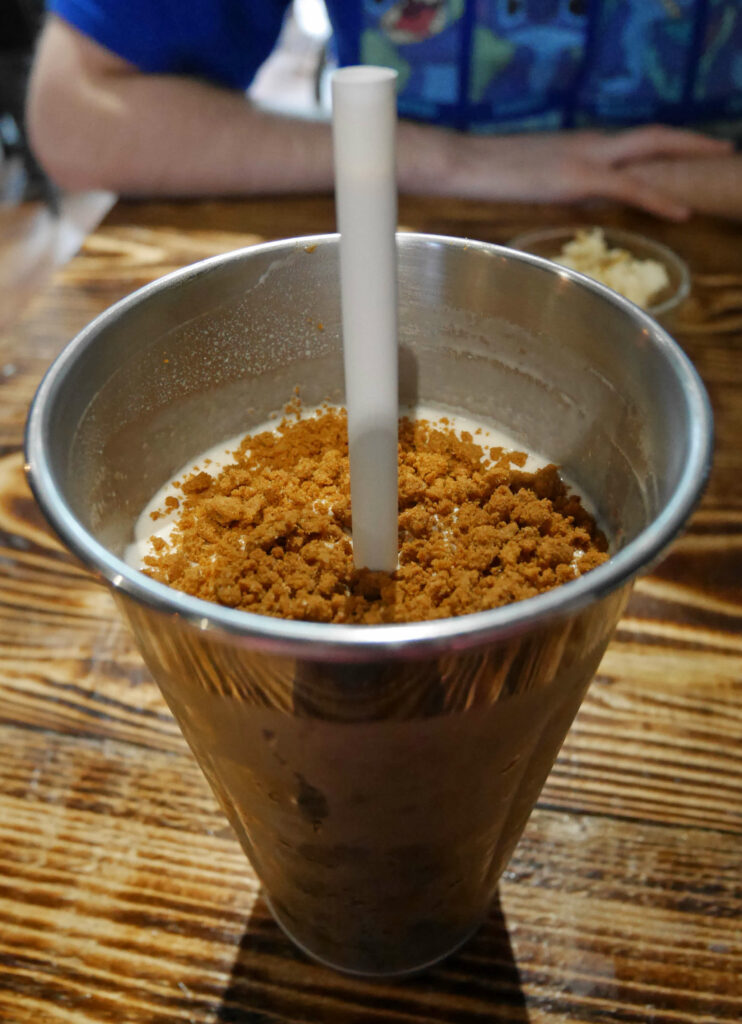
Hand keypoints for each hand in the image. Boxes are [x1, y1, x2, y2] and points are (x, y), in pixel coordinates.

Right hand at [406, 123, 733, 219]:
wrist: (461, 163)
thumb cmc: (485, 177)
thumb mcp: (531, 181)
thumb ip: (560, 187)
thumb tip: (578, 203)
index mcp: (577, 145)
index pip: (630, 142)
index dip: (661, 147)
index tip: (685, 155)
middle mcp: (588, 143)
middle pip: (652, 136)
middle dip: (690, 143)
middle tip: (721, 150)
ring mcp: (585, 157)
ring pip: (650, 152)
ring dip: (687, 158)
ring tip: (718, 164)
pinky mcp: (578, 177)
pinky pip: (630, 186)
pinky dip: (660, 198)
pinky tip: (682, 211)